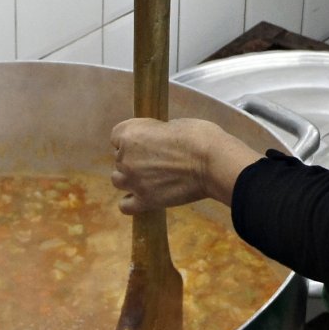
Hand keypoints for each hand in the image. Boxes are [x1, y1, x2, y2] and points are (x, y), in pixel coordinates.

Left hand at [111, 117, 233, 213]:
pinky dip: (131, 202)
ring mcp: (133, 181)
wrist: (212, 162)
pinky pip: (125, 205)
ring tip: (150, 178)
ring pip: (118, 180)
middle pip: (119, 159)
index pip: (116, 136)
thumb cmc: (198, 136)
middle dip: (134, 159)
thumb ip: (156, 135)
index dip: (132, 139)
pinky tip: (143, 197)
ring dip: (130, 178)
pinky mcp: (145, 201)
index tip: (147, 141)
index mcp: (130, 133)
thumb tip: (156, 142)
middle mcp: (125, 157)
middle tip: (156, 160)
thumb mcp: (173, 124)